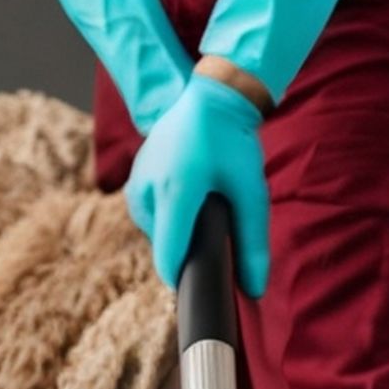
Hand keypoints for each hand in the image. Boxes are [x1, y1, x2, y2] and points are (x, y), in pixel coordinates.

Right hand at [126, 72, 271, 297]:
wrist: (213, 98)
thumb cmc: (234, 143)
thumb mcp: (252, 194)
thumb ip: (253, 244)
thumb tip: (254, 290)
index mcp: (175, 192)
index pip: (169, 258)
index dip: (184, 280)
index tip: (199, 290)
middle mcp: (148, 188)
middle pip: (164, 247)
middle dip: (188, 248)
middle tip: (213, 225)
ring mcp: (136, 182)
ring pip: (156, 233)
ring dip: (177, 232)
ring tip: (201, 205)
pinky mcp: (134, 178)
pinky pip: (149, 216)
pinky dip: (168, 217)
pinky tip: (187, 200)